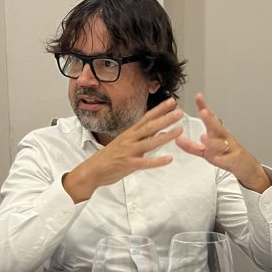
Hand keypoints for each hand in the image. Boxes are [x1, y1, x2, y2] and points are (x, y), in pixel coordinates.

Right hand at [62, 97, 183, 202]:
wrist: (92, 170)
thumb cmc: (109, 157)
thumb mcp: (125, 143)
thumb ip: (142, 137)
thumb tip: (159, 131)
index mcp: (129, 133)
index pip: (146, 118)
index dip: (160, 109)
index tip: (172, 101)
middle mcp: (129, 139)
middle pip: (150, 126)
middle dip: (165, 118)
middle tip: (179, 112)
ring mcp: (129, 151)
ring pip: (150, 142)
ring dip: (166, 136)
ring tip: (179, 130)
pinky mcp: (128, 164)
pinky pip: (145, 163)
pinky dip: (157, 161)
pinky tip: (169, 159)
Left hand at [175, 92, 271, 191]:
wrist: (246, 167)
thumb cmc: (227, 154)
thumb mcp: (207, 151)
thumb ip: (192, 146)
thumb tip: (177, 140)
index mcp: (218, 132)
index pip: (210, 118)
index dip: (204, 107)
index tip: (198, 96)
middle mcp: (225, 138)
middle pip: (217, 127)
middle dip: (210, 119)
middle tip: (203, 112)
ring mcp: (230, 149)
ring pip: (221, 144)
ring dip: (212, 141)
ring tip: (204, 137)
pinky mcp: (234, 160)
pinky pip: (227, 160)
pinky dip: (221, 159)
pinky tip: (215, 158)